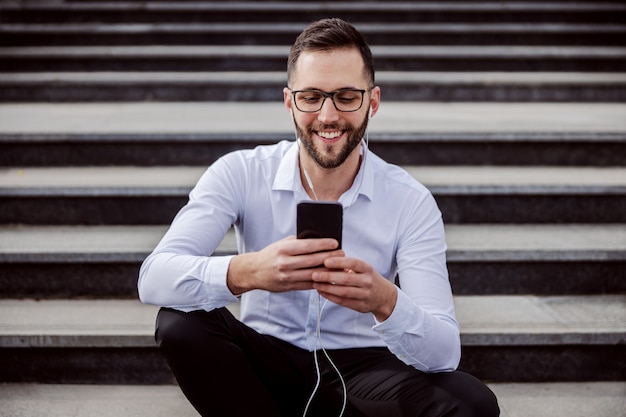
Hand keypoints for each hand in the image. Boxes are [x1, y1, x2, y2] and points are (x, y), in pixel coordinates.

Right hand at [227, 236, 343, 294]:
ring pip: (312, 274)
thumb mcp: (281, 244)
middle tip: (342, 253)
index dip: (323, 244)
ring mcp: (287, 277)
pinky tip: (329, 277)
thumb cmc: (271, 255)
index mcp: (283, 249)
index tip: (335, 243)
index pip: (307, 246)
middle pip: (312, 260)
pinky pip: (308, 285)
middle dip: (329, 257)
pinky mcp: (289, 287)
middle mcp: (284, 263)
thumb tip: (319, 238)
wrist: (254, 271)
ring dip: (328, 271)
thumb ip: (298, 241)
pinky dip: (320, 281)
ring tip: (339, 266)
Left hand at [311, 257, 397, 321]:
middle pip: (346, 279)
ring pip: (344, 292)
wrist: (383, 296)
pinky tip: (322, 292)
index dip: (339, 262)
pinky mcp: (360, 306)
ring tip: (315, 284)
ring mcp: (365, 295)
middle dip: (329, 277)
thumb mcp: (362, 268)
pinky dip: (331, 297)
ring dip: (327, 288)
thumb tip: (325, 259)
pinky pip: (343, 302)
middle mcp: (367, 281)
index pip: (353, 263)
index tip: (325, 261)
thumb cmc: (367, 278)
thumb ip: (347, 265)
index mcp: (367, 268)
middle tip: (314, 274)